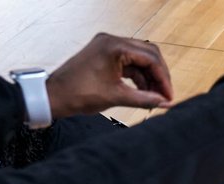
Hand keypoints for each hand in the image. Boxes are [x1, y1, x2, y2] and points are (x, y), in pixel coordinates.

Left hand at [47, 33, 174, 117]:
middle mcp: (112, 41)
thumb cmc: (79, 94)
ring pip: (140, 58)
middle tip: (165, 95)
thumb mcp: (117, 97)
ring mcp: (108, 46)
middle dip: (159, 75)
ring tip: (154, 96)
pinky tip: (143, 91)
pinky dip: (138, 76)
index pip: (150, 58)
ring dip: (149, 77)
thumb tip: (166, 102)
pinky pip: (129, 62)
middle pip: (148, 54)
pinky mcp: (105, 54)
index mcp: (114, 46)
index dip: (163, 79)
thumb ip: (145, 99)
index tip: (169, 95)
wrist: (55, 95)